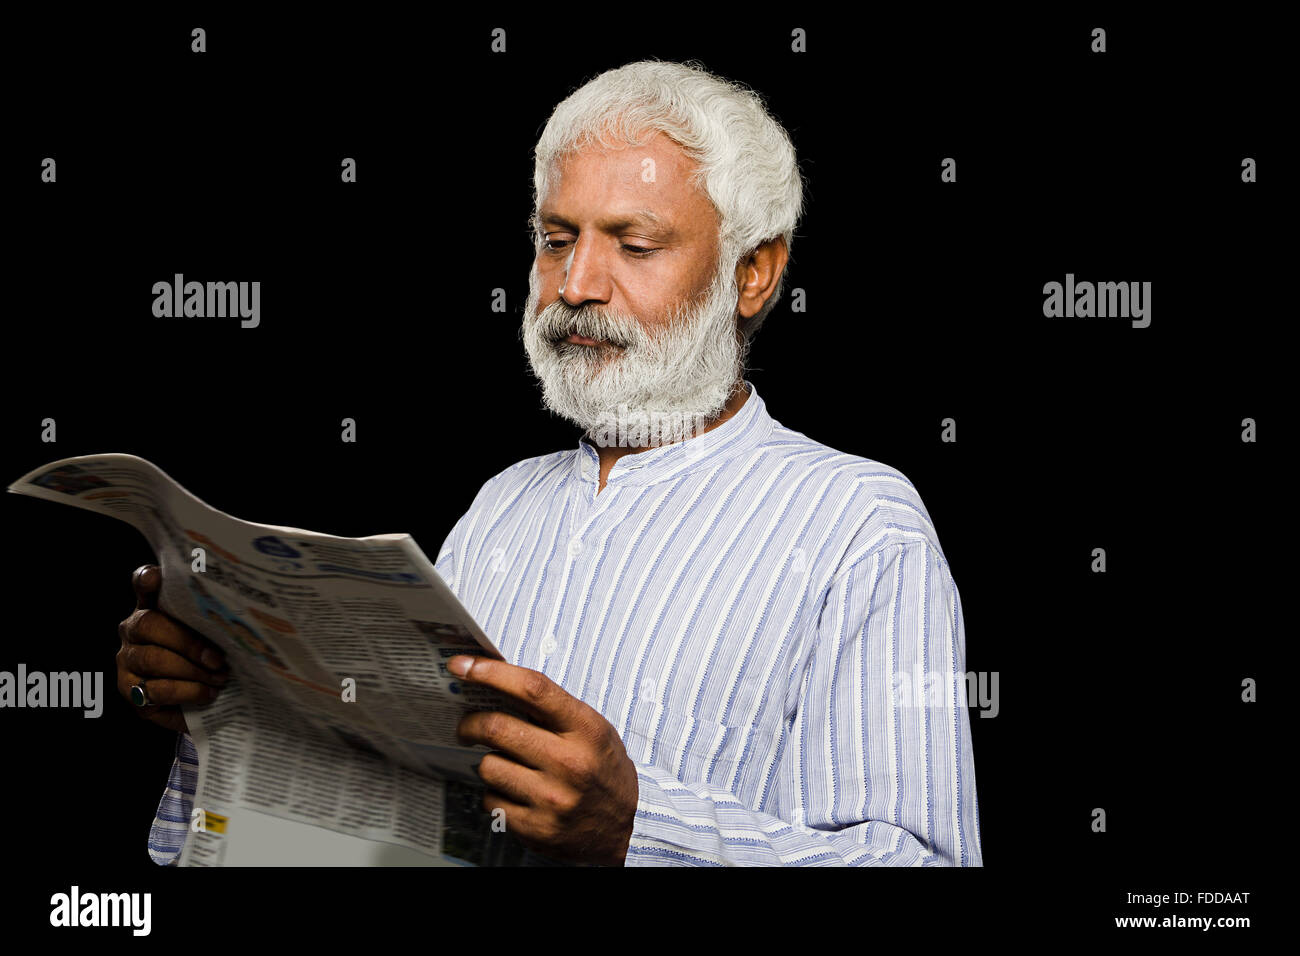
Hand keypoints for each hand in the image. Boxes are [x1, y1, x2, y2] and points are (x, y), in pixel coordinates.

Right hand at [116, 564, 229, 732]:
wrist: (199, 703)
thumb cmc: (209, 658)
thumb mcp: (213, 634)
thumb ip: (213, 616)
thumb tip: (236, 603)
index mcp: (152, 608)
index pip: (143, 584)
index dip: (146, 579)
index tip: (154, 577)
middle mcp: (132, 631)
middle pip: (148, 625)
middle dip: (189, 643)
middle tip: (219, 659)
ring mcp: (127, 662)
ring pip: (152, 660)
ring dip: (192, 671)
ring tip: (220, 678)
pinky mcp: (131, 694)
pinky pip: (155, 691)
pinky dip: (188, 692)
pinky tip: (208, 693)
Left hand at [450, 655, 637, 865]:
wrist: (626, 827)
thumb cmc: (604, 769)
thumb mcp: (592, 730)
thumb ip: (552, 710)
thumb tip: (497, 684)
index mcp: (586, 730)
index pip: (532, 689)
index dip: (491, 672)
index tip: (462, 665)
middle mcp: (569, 764)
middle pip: (497, 727)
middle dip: (470, 723)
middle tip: (467, 725)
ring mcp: (552, 799)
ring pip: (488, 766)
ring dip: (488, 761)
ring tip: (506, 764)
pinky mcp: (536, 829)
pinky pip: (491, 801)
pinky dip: (495, 793)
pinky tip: (515, 793)